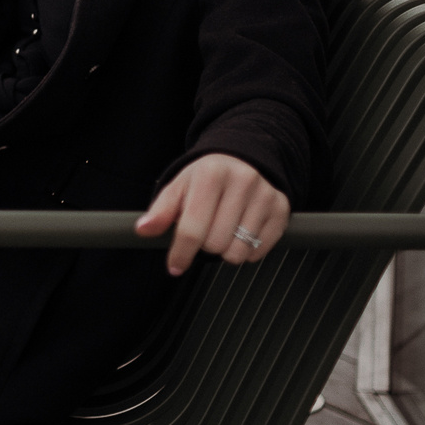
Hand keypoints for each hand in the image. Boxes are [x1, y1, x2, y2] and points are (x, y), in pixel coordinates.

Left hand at [134, 153, 288, 274]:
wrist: (243, 159)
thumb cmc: (207, 177)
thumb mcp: (180, 187)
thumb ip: (161, 211)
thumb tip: (143, 229)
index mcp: (211, 174)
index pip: (192, 228)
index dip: (180, 252)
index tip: (174, 265)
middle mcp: (242, 181)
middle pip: (215, 244)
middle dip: (204, 245)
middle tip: (205, 231)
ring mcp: (265, 195)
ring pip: (238, 252)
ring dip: (226, 251)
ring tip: (223, 231)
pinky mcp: (282, 209)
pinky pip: (260, 251)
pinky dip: (247, 250)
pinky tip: (241, 232)